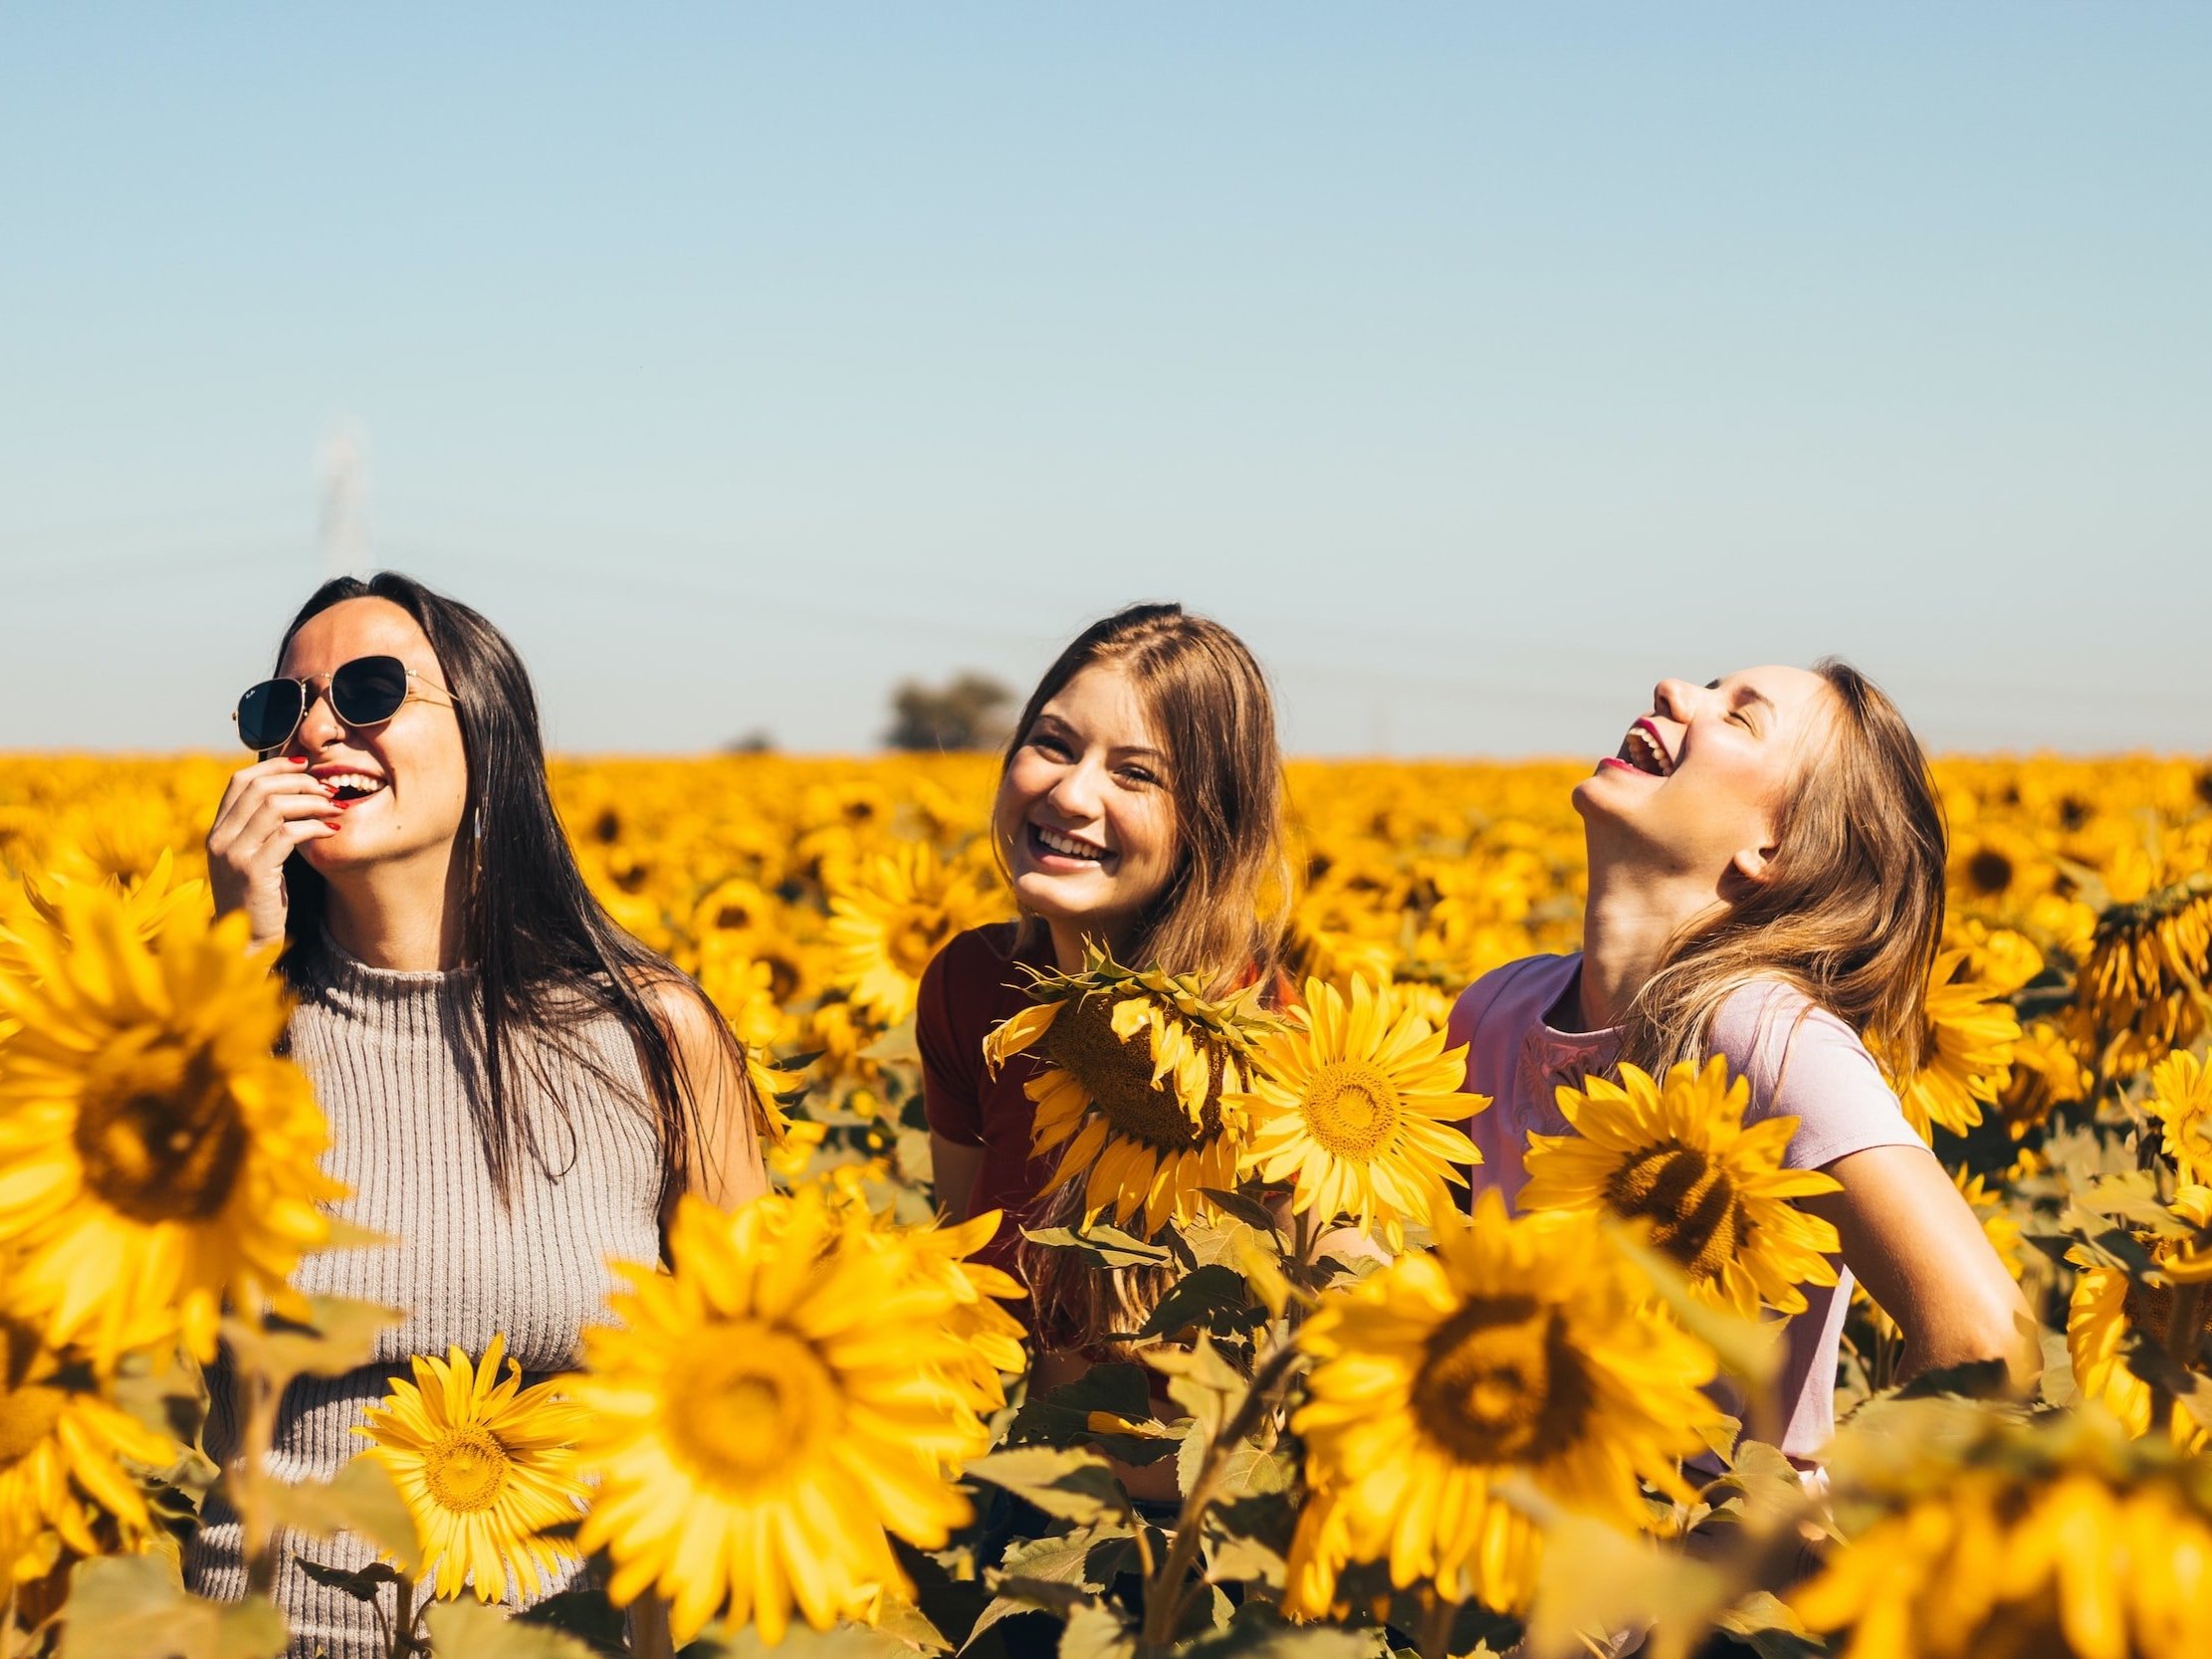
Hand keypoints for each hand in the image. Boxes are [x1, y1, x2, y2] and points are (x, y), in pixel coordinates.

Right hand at [205, 757, 340, 951]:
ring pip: (275, 806)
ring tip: (336, 806)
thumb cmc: (260, 900)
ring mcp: (233, 854)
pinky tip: (332, 830)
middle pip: (260, 787)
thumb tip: (294, 794)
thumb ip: (263, 829)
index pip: (240, 780)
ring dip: (312, 801)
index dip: (275, 766)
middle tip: (329, 787)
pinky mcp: (253, 872)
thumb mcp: (255, 858)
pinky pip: (288, 834)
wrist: (246, 944)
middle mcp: (219, 838)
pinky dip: (314, 826)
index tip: (306, 765)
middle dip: (300, 781)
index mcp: (217, 831)